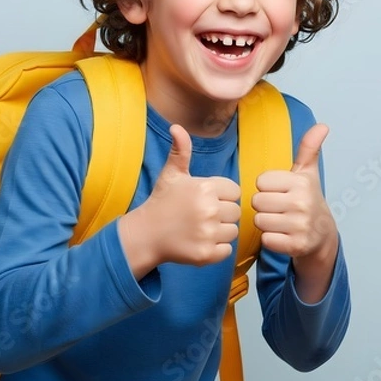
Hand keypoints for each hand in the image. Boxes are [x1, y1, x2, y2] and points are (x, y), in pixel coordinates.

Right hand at [120, 124, 240, 274]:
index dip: (222, 195)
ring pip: (232, 231)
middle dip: (222, 213)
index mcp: (205, 187)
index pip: (234, 191)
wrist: (146, 234)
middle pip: (235, 212)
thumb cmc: (162, 201)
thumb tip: (176, 126)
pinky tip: (199, 241)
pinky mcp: (207, 254)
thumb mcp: (171, 173)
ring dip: (220, 231)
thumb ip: (180, 150)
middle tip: (201, 215)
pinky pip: (227, 250)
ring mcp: (208, 233)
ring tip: (200, 228)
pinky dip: (217, 249)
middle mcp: (209, 209)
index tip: (205, 199)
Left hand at [252, 123, 337, 261]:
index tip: (280, 192)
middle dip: (264, 206)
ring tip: (280, 221)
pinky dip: (270, 239)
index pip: (260, 182)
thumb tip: (322, 125)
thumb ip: (309, 148)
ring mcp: (300, 226)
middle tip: (278, 208)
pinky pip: (266, 239)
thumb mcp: (307, 173)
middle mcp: (302, 203)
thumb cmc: (307, 199)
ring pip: (259, 221)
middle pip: (257, 201)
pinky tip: (283, 235)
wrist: (322, 235)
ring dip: (266, 223)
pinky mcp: (296, 246)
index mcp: (300, 183)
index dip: (267, 188)